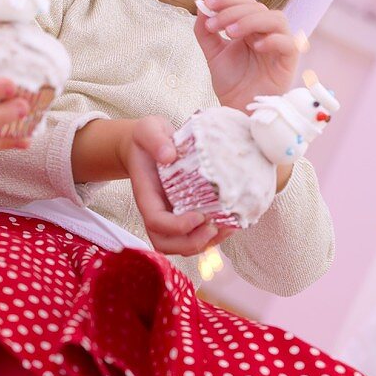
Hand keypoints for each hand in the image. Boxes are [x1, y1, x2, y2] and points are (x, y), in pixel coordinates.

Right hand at [118, 117, 232, 256]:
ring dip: (204, 244)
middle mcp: (157, 210)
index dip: (177, 226)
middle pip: (167, 243)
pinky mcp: (184, 213)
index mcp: (147, 195)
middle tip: (213, 229)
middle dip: (191, 243)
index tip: (198, 215)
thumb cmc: (147, 139)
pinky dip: (212, 236)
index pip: (156, 222)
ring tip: (226, 229)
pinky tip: (229, 224)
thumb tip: (169, 155)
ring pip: (181, 244)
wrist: (145, 145)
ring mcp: (171, 215)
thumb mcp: (148, 130)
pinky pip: (195, 234)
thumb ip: (155, 140)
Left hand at [195, 0, 297, 110]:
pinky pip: (289, 43)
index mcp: (250, 27)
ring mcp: (279, 45)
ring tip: (230, 33)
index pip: (244, 3)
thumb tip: (200, 6)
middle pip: (258, 8)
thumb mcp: (212, 53)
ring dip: (251, 21)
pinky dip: (273, 40)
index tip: (207, 3)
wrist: (238, 108)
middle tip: (214, 24)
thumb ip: (205, 31)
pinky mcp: (289, 61)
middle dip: (232, 11)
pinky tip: (255, 47)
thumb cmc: (231, 82)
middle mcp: (266, 32)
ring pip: (276, 19)